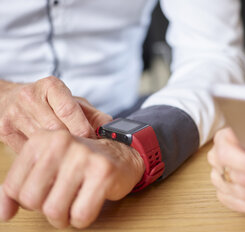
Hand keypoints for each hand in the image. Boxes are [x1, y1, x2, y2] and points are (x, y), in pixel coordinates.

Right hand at [0, 76, 111, 152]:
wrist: (10, 99)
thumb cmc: (49, 101)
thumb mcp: (72, 101)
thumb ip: (93, 115)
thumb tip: (111, 128)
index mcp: (50, 86)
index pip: (69, 110)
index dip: (83, 129)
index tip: (93, 141)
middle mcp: (30, 97)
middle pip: (56, 128)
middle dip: (74, 143)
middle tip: (86, 153)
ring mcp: (14, 114)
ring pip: (43, 141)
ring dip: (60, 152)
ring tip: (72, 157)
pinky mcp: (4, 131)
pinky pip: (30, 150)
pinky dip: (45, 156)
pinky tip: (54, 158)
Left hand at [0, 130, 144, 228]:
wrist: (120, 154)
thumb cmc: (80, 163)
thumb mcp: (45, 168)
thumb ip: (19, 189)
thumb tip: (3, 214)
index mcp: (42, 139)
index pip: (14, 187)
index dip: (30, 199)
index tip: (47, 190)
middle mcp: (61, 142)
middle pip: (33, 200)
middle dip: (47, 209)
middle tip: (63, 197)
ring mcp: (83, 156)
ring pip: (55, 211)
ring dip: (65, 217)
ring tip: (75, 202)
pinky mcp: (103, 171)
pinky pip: (81, 215)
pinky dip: (83, 218)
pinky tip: (89, 202)